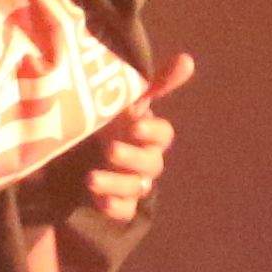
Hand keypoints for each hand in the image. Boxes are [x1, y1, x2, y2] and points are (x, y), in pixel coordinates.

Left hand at [76, 54, 193, 225]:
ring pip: (136, 188)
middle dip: (132, 158)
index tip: (134, 125)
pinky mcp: (119, 203)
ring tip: (91, 179)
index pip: (163, 135)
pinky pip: (124, 211)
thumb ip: (155, 83)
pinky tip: (99, 200)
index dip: (152, 131)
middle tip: (110, 150)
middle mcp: (145, 160)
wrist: (82, 152)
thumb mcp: (125, 100)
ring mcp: (134, 183)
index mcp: (148, 135)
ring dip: (116, 183)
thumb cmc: (112, 122)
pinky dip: (114, 207)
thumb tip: (188, 60)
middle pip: (151, 164)